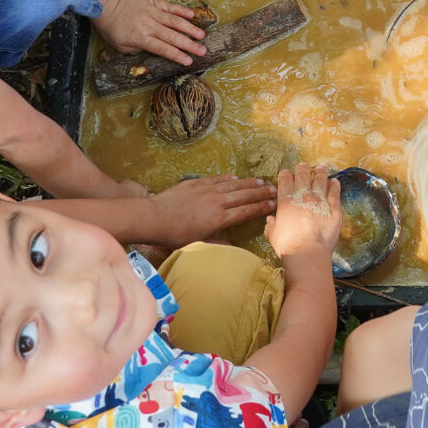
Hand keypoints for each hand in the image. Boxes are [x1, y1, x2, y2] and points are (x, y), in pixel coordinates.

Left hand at [97, 0, 206, 66]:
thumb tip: (156, 51)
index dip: (176, 55)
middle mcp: (149, 25)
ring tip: (201, 35)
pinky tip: (192, 14)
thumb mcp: (122, 47)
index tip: (189, 61)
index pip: (162, 49)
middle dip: (189, 45)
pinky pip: (169, 6)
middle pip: (172, 36)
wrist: (107, 6)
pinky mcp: (153, 2)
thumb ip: (140, 49)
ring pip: (174, 21)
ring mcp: (152, 12)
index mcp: (141, 38)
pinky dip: (181, 10)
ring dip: (189, 28)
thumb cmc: (113, 30)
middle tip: (202, 51)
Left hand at [150, 175, 277, 238]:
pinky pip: (216, 179)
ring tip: (260, 182)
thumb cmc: (173, 236)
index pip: (245, 212)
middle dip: (260, 193)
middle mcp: (216, 202)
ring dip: (247, 183)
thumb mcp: (196, 245)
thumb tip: (235, 249)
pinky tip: (235, 178)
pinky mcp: (195, 183)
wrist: (153, 217)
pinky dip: (228, 179)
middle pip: (243, 196)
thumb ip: (217, 245)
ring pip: (232, 185)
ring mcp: (206, 191)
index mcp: (218, 219)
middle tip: (274, 189)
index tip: (273, 204)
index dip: (260, 208)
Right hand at [265, 161, 341, 259]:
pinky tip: (335, 181)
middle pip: (303, 177)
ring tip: (320, 168)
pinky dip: (334, 185)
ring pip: (320, 181)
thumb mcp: (273, 236)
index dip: (285, 175)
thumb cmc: (287, 244)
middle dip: (302, 169)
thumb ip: (271, 226)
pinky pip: (335, 193)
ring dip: (320, 173)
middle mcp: (303, 197)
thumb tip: (270, 220)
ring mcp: (320, 201)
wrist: (307, 251)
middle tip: (303, 165)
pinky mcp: (334, 208)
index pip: (284, 182)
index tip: (286, 172)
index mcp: (286, 202)